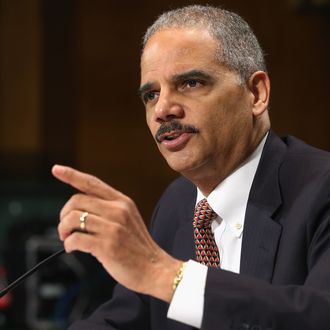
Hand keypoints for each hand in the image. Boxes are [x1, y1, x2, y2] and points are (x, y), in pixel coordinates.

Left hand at [52, 165, 181, 301]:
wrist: (155, 268)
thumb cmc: (137, 246)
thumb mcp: (128, 219)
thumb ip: (107, 209)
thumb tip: (78, 208)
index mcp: (123, 202)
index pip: (93, 183)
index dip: (72, 175)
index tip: (57, 169)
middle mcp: (118, 210)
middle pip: (76, 200)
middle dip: (64, 215)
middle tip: (65, 228)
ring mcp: (113, 228)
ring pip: (73, 218)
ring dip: (63, 230)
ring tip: (68, 238)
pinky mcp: (108, 246)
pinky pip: (76, 239)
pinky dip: (68, 244)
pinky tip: (73, 248)